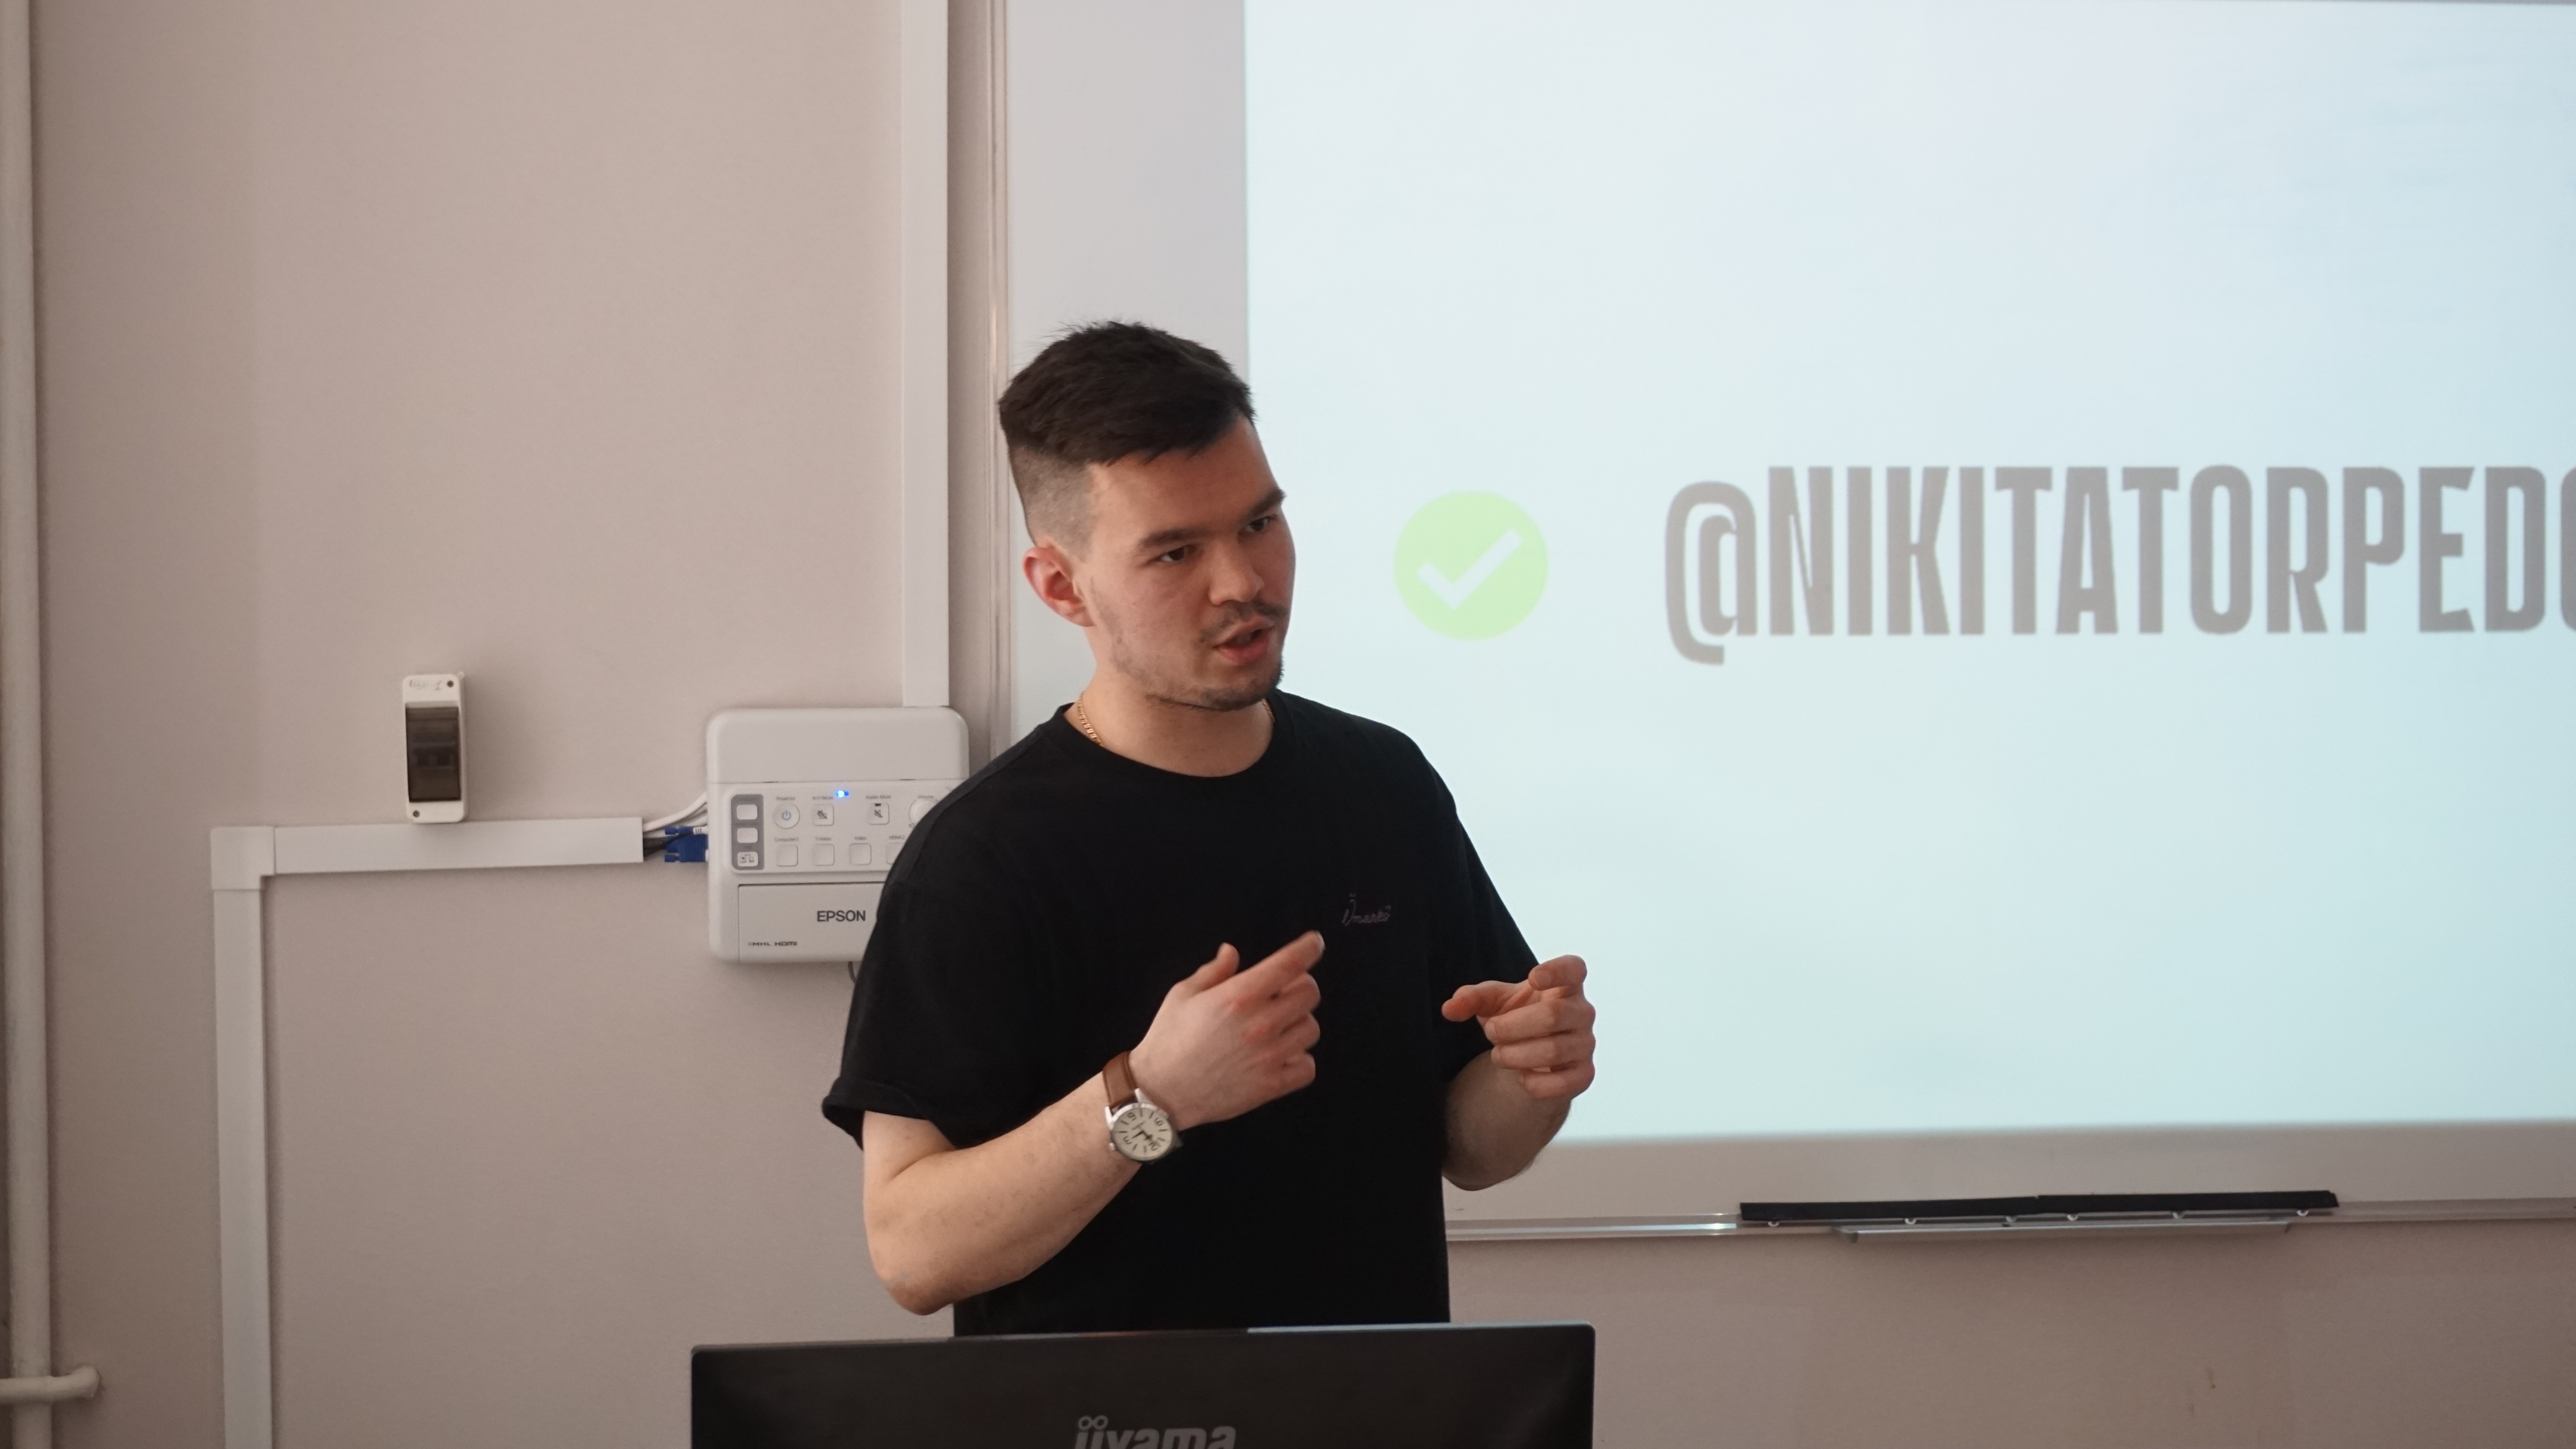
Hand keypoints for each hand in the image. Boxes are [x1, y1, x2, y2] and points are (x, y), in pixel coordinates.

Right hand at [1127, 932, 1324, 1130]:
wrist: (1160, 1091)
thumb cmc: (1168, 1039)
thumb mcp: (1183, 995)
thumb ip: (1214, 971)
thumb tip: (1231, 951)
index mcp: (1239, 996)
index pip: (1290, 963)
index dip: (1309, 948)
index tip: (1314, 943)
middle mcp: (1261, 1024)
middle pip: (1310, 994)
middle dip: (1299, 986)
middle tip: (1283, 991)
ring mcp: (1270, 1056)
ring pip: (1311, 1028)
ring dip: (1297, 1023)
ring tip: (1276, 1026)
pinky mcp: (1272, 1085)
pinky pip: (1308, 1067)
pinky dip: (1300, 1059)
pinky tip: (1280, 1055)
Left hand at [1442, 955, 1595, 1101]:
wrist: (1534, 1055)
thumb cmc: (1518, 1015)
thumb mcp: (1493, 1002)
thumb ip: (1471, 998)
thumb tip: (1449, 1008)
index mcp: (1565, 985)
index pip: (1574, 969)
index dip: (1557, 971)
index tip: (1532, 977)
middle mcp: (1582, 1012)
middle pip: (1553, 1015)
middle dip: (1512, 1026)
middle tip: (1490, 1031)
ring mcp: (1585, 1044)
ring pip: (1554, 1050)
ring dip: (1516, 1055)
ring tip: (1498, 1054)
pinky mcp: (1584, 1074)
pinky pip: (1562, 1083)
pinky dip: (1534, 1083)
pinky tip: (1521, 1076)